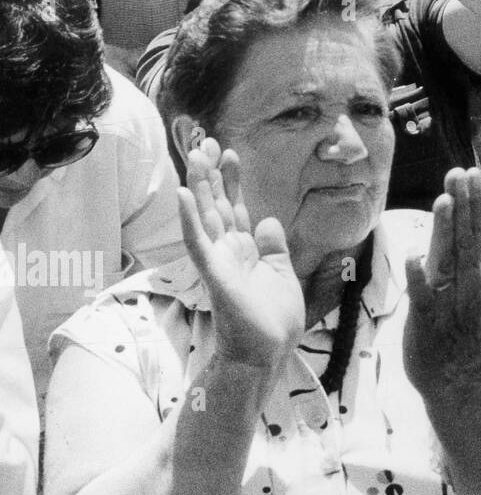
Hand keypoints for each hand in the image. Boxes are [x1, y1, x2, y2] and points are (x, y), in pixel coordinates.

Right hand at [177, 138, 303, 369]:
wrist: (267, 353)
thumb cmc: (273, 319)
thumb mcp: (282, 273)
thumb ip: (274, 247)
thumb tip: (268, 220)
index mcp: (245, 251)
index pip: (235, 208)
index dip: (231, 181)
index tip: (229, 154)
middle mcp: (228, 251)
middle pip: (217, 205)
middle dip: (211, 174)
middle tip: (205, 141)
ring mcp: (218, 261)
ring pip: (205, 216)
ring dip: (198, 186)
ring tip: (194, 156)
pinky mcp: (214, 274)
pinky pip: (198, 243)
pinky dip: (190, 219)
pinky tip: (183, 195)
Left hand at [403, 168, 480, 398]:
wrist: (457, 383)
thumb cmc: (460, 332)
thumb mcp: (473, 286)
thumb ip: (480, 251)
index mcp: (471, 274)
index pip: (472, 231)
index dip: (471, 202)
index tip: (470, 171)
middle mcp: (462, 284)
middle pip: (463, 239)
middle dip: (462, 205)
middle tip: (461, 172)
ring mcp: (446, 302)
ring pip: (447, 261)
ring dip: (446, 231)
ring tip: (445, 199)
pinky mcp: (426, 322)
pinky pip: (423, 296)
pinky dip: (419, 275)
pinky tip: (413, 253)